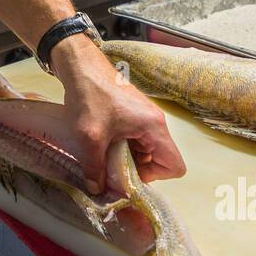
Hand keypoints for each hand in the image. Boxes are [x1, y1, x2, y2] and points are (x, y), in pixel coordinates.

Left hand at [51, 35, 186, 192]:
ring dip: (126, 159)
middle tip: (109, 168)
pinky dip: (120, 147)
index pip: (175, 166)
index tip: (127, 174)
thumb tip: (96, 190)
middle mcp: (155, 122)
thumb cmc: (90, 94)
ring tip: (102, 154)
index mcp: (154, 126)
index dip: (153, 177)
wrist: (80, 65)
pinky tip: (100, 143)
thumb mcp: (89, 136)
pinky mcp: (132, 115)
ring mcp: (144, 118)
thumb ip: (95, 167)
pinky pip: (135, 141)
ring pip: (145, 152)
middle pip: (159, 161)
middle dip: (136, 170)